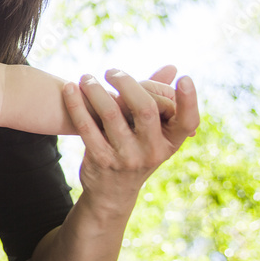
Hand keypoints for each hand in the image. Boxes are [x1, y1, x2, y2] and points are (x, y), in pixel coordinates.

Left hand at [63, 67, 198, 213]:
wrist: (112, 193)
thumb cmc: (135, 150)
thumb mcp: (152, 133)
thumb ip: (159, 99)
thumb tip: (171, 67)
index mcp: (170, 142)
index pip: (187, 121)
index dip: (189, 101)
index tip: (185, 79)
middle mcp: (153, 151)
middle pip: (145, 109)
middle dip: (127, 83)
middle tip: (111, 71)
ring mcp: (127, 157)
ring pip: (111, 113)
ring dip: (95, 89)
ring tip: (86, 77)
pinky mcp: (101, 159)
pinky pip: (86, 126)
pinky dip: (76, 104)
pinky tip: (70, 88)